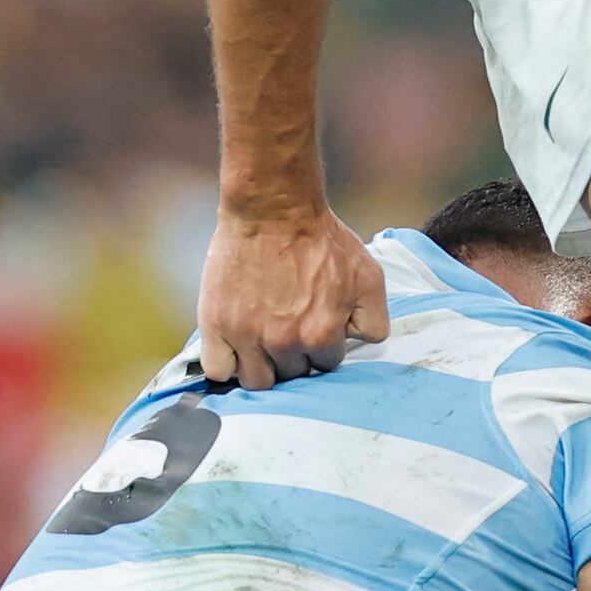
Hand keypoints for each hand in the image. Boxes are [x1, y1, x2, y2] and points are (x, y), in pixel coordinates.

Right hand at [196, 202, 385, 385]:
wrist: (273, 209)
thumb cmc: (320, 237)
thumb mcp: (368, 274)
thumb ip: (373, 317)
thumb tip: (361, 341)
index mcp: (322, 334)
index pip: (326, 364)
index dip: (322, 345)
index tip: (313, 327)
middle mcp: (285, 341)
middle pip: (291, 375)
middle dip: (293, 356)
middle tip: (288, 330)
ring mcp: (248, 336)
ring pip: (256, 381)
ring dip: (262, 366)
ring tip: (262, 344)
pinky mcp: (217, 325)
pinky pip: (218, 370)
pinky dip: (226, 365)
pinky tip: (234, 350)